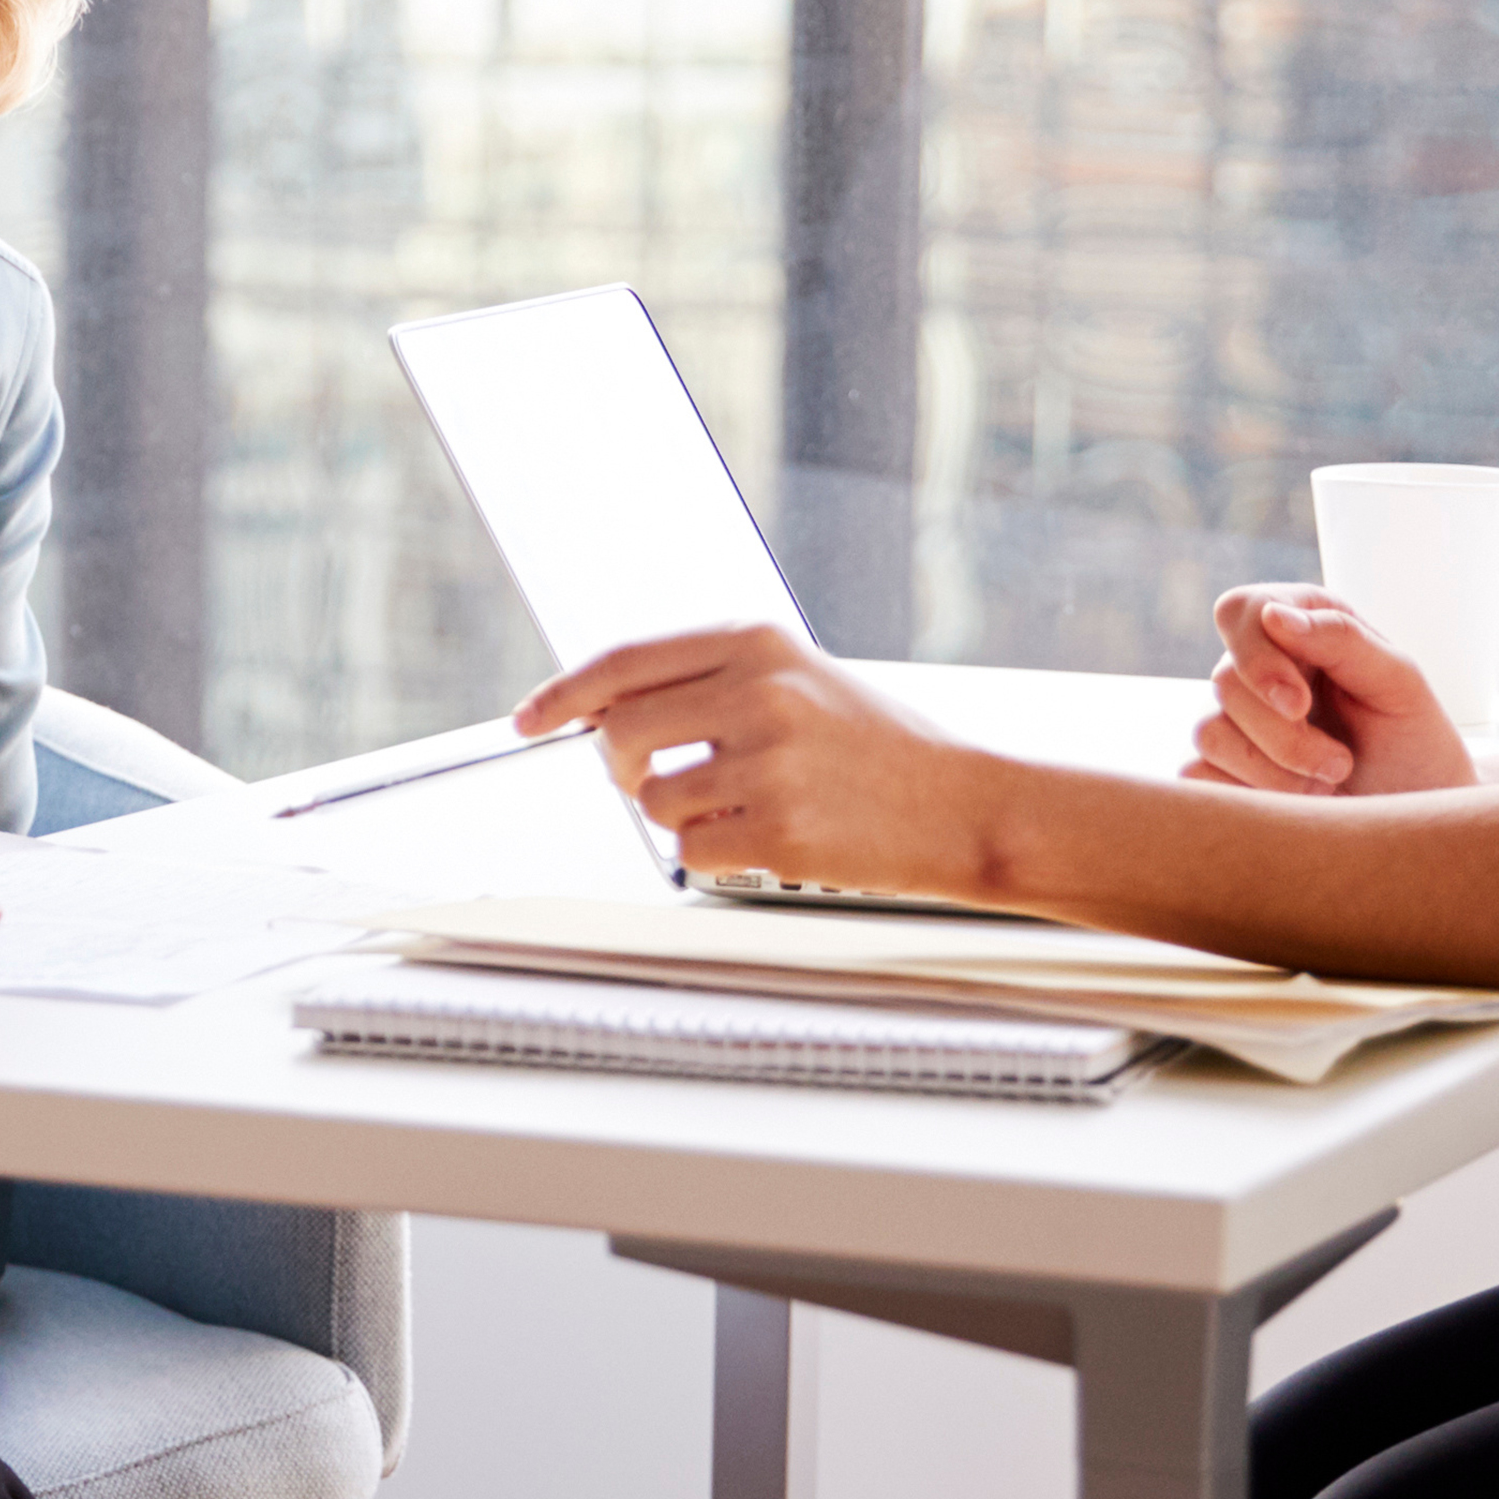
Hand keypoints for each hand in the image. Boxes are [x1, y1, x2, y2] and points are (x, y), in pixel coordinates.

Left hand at [510, 622, 984, 893]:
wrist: (966, 806)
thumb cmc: (883, 750)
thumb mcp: (804, 680)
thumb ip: (714, 684)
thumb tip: (610, 709)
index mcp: (760, 643)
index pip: (626, 661)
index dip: (564, 693)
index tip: (532, 716)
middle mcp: (759, 692)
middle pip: (620, 734)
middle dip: (624, 767)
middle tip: (655, 779)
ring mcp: (767, 761)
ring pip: (654, 800)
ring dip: (684, 815)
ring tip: (751, 807)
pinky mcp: (776, 827)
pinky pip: (691, 850)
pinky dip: (715, 855)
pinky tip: (769, 839)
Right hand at [1190, 585, 1479, 797]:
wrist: (1411, 808)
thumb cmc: (1412, 740)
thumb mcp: (1398, 683)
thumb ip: (1341, 639)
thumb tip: (1274, 615)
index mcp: (1300, 627)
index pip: (1241, 610)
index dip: (1257, 657)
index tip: (1298, 704)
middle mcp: (1258, 667)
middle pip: (1225, 683)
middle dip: (1284, 736)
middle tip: (1340, 764)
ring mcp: (1233, 719)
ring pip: (1209, 732)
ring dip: (1273, 771)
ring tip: (1325, 786)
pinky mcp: (1219, 767)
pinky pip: (1197, 774)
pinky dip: (1247, 794)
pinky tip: (1291, 802)